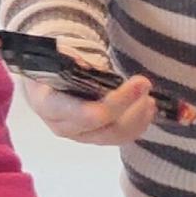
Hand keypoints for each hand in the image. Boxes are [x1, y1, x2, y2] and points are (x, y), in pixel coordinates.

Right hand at [22, 72, 154, 145]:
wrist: (47, 83)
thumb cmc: (53, 67)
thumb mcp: (56, 58)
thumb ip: (69, 61)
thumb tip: (85, 66)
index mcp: (48, 104)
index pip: (86, 114)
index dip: (117, 101)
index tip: (139, 82)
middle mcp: (63, 126)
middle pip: (105, 127)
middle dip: (132, 106)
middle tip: (145, 84)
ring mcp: (80, 136)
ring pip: (116, 135)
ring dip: (138, 116)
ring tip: (148, 97)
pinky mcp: (95, 138)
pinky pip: (121, 138)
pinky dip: (138, 124)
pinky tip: (147, 109)